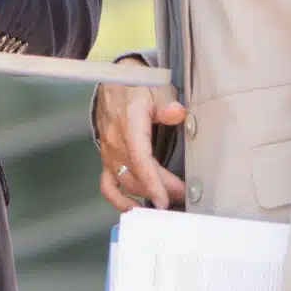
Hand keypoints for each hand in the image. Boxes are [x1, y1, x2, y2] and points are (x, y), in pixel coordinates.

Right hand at [94, 75, 184, 211]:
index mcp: (129, 126)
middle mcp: (115, 143)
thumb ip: (166, 102)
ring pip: (125, 183)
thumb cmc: (137, 87)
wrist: (115, 82)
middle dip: (161, 190)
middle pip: (137, 176)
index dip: (153, 182)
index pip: (140, 160)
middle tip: (183, 197)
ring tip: (168, 202)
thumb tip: (177, 113)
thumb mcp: (156, 88)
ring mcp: (109, 153)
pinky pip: (107, 185)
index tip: (165, 198)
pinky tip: (134, 208)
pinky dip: (118, 200)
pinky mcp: (106, 159)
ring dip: (145, 195)